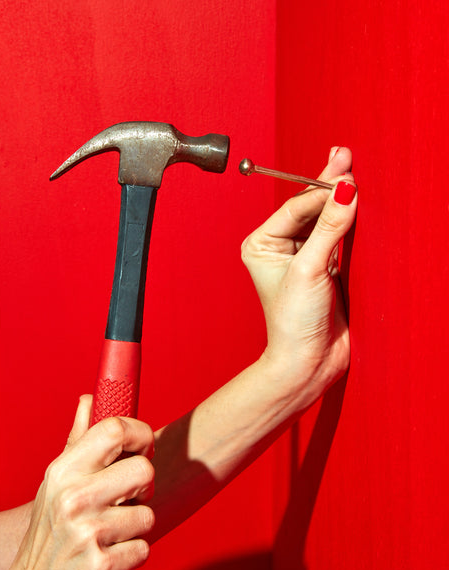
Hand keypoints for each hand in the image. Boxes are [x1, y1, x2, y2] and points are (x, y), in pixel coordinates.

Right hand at [0, 397, 154, 569]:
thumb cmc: (53, 529)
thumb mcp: (57, 481)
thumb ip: (79, 439)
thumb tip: (89, 399)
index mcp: (65, 470)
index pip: (115, 429)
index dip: (140, 434)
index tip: (143, 446)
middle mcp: (74, 498)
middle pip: (143, 470)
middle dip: (143, 487)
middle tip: (128, 497)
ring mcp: (87, 533)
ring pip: (147, 514)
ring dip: (135, 526)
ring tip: (110, 531)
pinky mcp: (101, 566)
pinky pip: (143, 549)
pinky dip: (132, 554)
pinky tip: (109, 555)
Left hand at [241, 147, 356, 405]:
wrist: (309, 362)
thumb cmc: (293, 322)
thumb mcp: (310, 269)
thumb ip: (329, 228)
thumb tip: (345, 190)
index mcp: (262, 244)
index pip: (295, 207)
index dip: (320, 188)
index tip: (343, 172)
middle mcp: (280, 248)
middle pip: (309, 209)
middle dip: (329, 187)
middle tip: (345, 156)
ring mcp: (304, 257)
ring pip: (325, 221)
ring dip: (341, 201)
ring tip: (353, 172)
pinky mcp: (326, 268)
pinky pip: (338, 237)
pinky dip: (350, 222)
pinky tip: (358, 203)